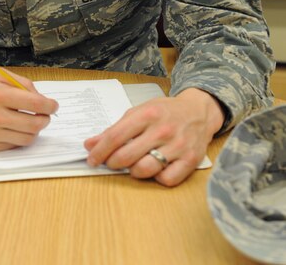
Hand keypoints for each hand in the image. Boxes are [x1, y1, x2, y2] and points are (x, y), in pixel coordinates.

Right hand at [0, 71, 58, 151]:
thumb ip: (21, 83)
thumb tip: (42, 98)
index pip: (35, 103)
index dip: (50, 105)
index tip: (53, 105)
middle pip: (35, 124)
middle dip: (45, 119)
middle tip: (45, 115)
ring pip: (27, 138)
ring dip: (34, 130)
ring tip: (30, 121)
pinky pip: (13, 145)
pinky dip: (18, 136)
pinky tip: (13, 127)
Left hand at [84, 88, 224, 186]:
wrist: (199, 111)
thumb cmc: (165, 111)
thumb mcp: (139, 112)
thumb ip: (115, 129)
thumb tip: (90, 144)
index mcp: (147, 114)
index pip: (115, 136)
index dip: (100, 151)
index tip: (92, 159)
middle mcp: (162, 130)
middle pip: (127, 156)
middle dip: (113, 163)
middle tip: (111, 162)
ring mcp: (177, 146)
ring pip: (145, 170)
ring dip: (133, 172)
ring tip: (132, 165)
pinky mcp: (190, 160)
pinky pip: (167, 179)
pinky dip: (157, 178)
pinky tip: (155, 170)